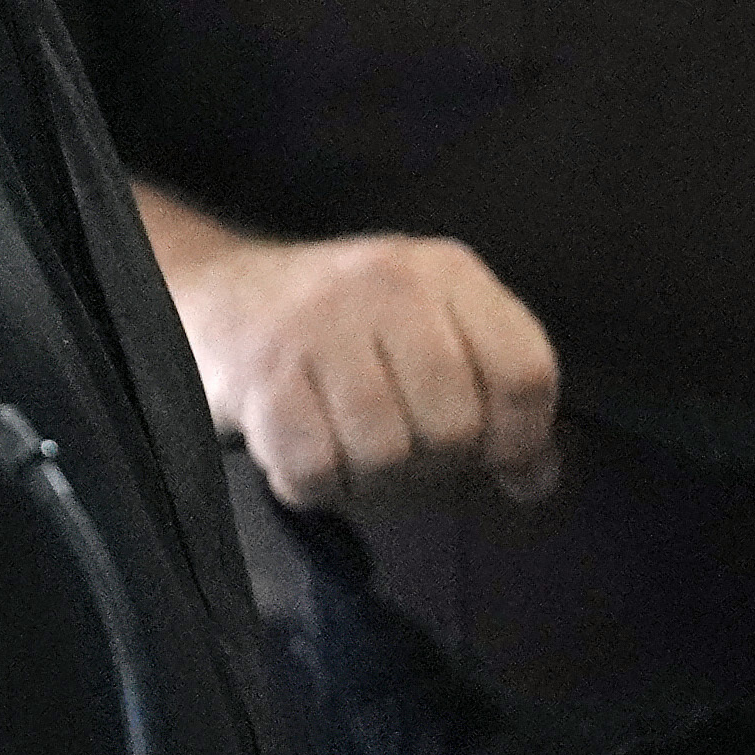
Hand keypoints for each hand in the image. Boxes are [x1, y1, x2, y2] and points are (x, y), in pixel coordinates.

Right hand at [145, 192, 562, 510]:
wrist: (218, 296)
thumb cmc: (346, 330)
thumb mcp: (434, 334)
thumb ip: (497, 400)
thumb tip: (536, 479)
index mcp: (447, 271)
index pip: (525, 372)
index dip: (519, 436)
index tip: (492, 453)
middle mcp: (388, 285)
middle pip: (455, 426)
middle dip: (434, 461)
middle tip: (402, 445)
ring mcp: (319, 326)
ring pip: (386, 455)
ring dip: (369, 477)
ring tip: (349, 445)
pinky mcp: (261, 375)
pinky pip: (315, 471)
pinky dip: (313, 483)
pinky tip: (306, 449)